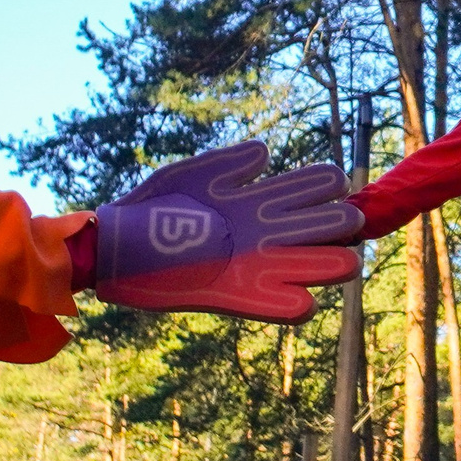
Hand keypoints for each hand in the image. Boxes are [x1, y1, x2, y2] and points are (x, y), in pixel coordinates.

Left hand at [94, 142, 362, 321]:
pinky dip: (295, 305)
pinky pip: (281, 307)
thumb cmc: (151, 205)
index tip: (332, 184)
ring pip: (318, 266)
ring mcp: (257, 267)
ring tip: (340, 262)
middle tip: (342, 223)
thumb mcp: (190, 174)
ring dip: (333, 264)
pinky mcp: (239, 298)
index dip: (331, 183)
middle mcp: (266, 233)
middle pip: (328, 226)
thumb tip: (266, 153)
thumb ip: (230, 162)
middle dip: (343, 223)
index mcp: (258, 200)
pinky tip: (300, 301)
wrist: (116, 248)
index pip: (316, 186)